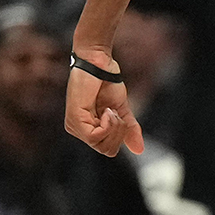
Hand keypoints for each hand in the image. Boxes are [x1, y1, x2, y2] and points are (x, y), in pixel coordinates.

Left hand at [64, 41, 145, 155]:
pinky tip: (106, 110)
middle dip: (119, 133)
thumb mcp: (122, 110)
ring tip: (110, 109)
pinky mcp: (74, 120)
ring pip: (101, 145)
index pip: (108, 149)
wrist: (99, 64)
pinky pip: (94, 137)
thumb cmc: (107, 83)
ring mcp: (74, 126)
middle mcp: (78, 130)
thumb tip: (140, 151)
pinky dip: (107, 125)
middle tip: (115, 112)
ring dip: (113, 126)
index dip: (120, 136)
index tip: (118, 114)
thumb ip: (128, 129)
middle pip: (106, 150)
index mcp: (87, 129)